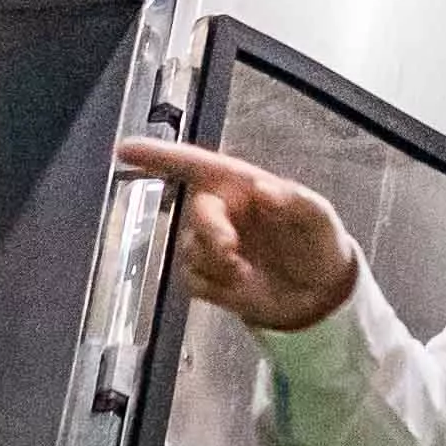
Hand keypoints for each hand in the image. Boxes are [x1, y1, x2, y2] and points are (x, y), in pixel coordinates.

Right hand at [113, 134, 360, 332]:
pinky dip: (215, 288)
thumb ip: (298, 201)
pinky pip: (192, 281)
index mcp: (241, 185)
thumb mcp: (320, 218)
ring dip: (218, 265)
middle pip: (197, 213)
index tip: (124, 150)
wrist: (319, 295)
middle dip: (211, 232)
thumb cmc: (319, 242)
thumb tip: (263, 190)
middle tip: (232, 252)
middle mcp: (221, 211)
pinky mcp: (209, 279)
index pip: (196, 165)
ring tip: (248, 274)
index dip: (159, 156)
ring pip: (191, 251)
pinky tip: (240, 288)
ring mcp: (212, 245)